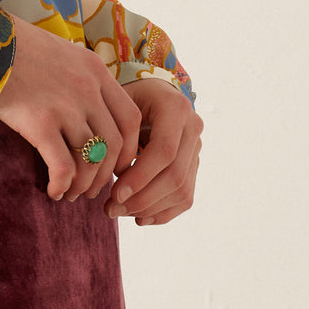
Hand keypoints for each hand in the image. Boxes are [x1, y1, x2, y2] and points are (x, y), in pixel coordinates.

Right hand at [0, 16, 141, 202]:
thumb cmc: (19, 48)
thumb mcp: (64, 53)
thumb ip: (82, 79)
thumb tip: (90, 115)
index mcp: (96, 70)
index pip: (130, 118)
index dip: (129, 149)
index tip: (117, 164)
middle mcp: (88, 89)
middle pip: (115, 144)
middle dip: (106, 175)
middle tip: (92, 188)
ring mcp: (66, 106)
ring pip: (91, 160)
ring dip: (84, 185)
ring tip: (71, 193)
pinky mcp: (41, 122)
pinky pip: (63, 167)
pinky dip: (61, 185)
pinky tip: (53, 191)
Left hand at [105, 78, 202, 225]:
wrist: (149, 91)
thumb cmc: (127, 96)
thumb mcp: (119, 103)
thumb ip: (119, 134)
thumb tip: (113, 179)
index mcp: (176, 107)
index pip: (164, 151)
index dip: (140, 177)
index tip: (114, 194)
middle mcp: (193, 128)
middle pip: (175, 175)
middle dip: (142, 198)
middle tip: (111, 208)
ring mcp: (197, 148)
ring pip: (182, 191)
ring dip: (149, 209)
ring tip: (118, 211)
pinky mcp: (194, 165)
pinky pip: (185, 197)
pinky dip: (162, 212)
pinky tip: (139, 217)